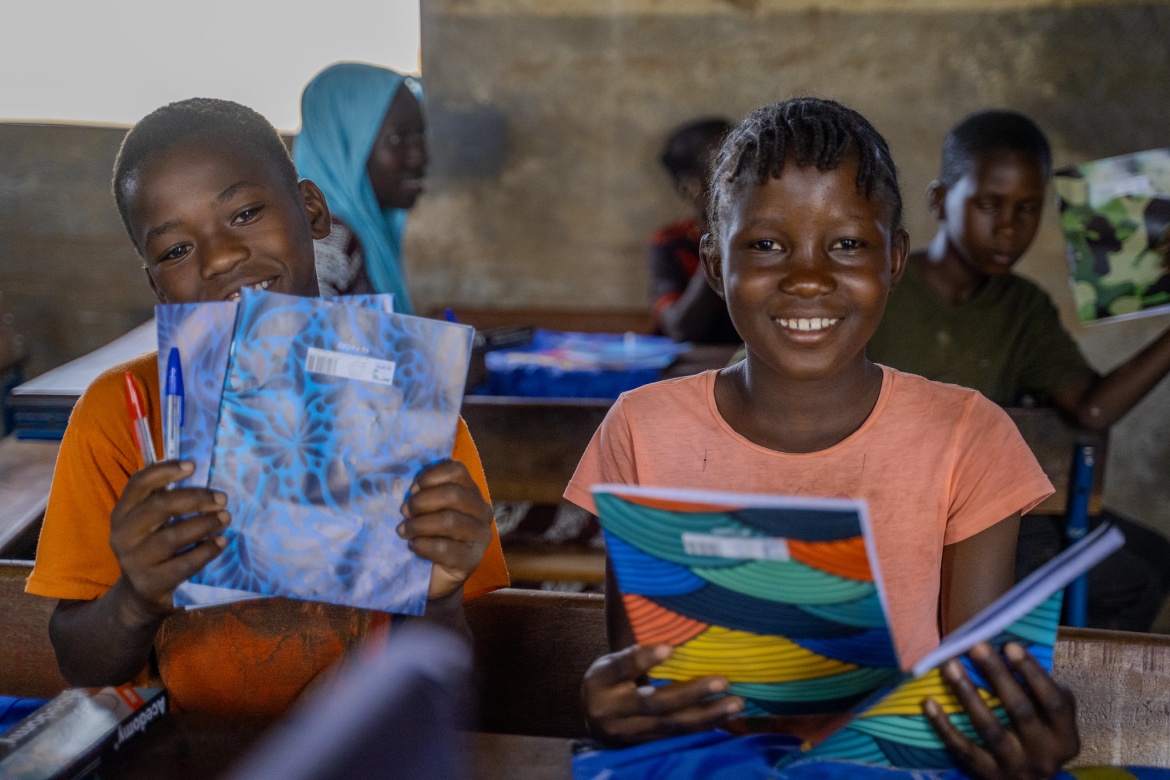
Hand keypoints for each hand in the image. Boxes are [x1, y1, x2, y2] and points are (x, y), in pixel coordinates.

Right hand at [109, 460, 230, 624]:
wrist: (141, 593)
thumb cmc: (153, 547)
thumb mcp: (150, 523)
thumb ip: (166, 500)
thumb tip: (201, 473)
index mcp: (122, 512)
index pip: (139, 483)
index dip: (165, 470)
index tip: (193, 465)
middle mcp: (123, 534)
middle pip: (160, 506)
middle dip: (195, 498)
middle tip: (222, 498)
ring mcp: (134, 560)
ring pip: (173, 536)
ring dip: (205, 524)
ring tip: (225, 518)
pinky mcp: (151, 582)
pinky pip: (184, 563)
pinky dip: (206, 551)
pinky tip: (222, 542)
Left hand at [399, 460, 491, 600]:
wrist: (435, 577)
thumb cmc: (429, 536)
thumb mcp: (430, 510)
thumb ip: (425, 494)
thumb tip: (409, 486)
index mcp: (472, 493)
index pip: (457, 471)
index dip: (431, 475)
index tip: (412, 488)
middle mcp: (482, 512)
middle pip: (454, 494)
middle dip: (422, 501)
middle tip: (403, 511)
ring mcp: (480, 537)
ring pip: (450, 521)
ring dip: (419, 524)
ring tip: (403, 530)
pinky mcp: (471, 561)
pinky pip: (444, 548)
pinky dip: (423, 545)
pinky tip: (413, 547)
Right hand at [581, 643, 743, 744]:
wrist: (593, 722)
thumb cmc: (608, 682)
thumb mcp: (610, 664)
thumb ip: (634, 656)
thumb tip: (673, 638)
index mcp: (601, 682)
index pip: (622, 668)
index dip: (645, 658)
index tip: (670, 647)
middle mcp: (613, 711)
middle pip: (654, 703)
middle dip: (690, 693)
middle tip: (722, 681)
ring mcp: (630, 733)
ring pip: (671, 725)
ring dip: (707, 715)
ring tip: (736, 702)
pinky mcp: (645, 745)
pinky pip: (677, 736)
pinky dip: (703, 726)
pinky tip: (725, 716)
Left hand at [924, 642, 1078, 778]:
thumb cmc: (1038, 737)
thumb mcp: (1051, 719)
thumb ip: (1041, 692)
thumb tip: (1011, 648)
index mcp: (1065, 738)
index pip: (1053, 702)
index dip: (1032, 672)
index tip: (1010, 645)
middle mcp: (1043, 755)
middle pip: (1020, 711)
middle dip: (997, 675)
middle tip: (976, 645)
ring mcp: (1014, 767)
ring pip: (989, 729)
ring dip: (967, 694)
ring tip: (950, 666)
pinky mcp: (987, 774)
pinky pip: (962, 748)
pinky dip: (944, 726)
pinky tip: (928, 702)